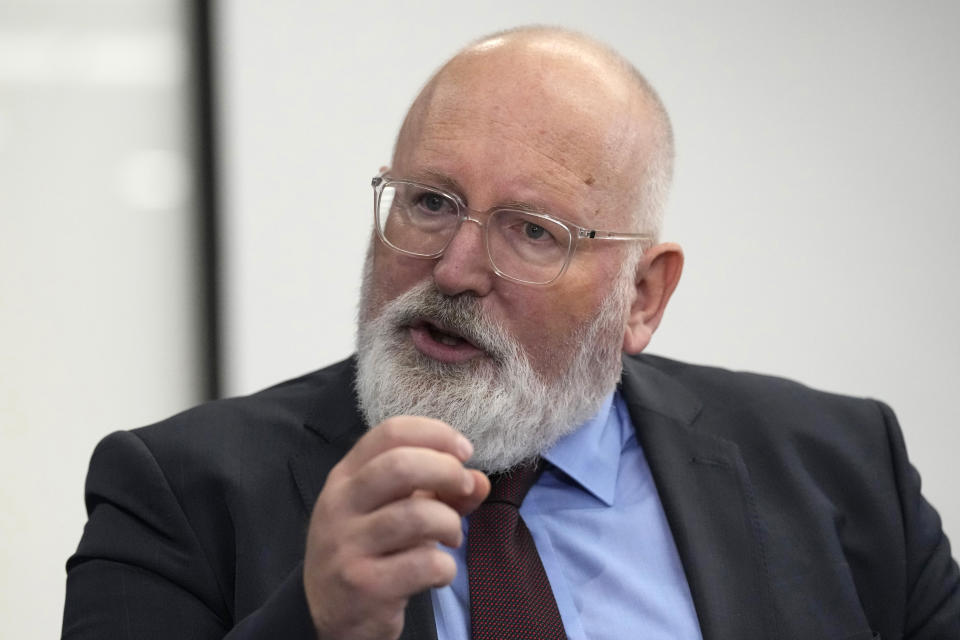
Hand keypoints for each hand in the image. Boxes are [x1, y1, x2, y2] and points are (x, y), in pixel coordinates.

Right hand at [303, 417, 489, 638]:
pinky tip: (438, 572)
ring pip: (418, 516)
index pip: (390, 432)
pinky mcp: (363, 585)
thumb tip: (480, 480)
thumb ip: (438, 492)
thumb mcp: (394, 512)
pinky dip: (445, 567)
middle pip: (401, 465)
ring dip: (450, 523)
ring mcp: (347, 546)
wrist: (327, 615)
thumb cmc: (368, 551)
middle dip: (448, 471)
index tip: (463, 451)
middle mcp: (339, 505)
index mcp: (345, 477)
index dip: (436, 434)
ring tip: (451, 537)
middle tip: (464, 489)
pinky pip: (424, 564)